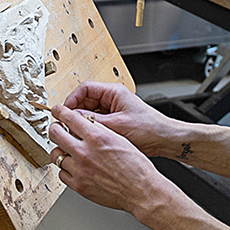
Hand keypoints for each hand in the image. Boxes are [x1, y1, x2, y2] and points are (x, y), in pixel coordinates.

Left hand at [49, 104, 181, 216]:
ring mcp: (80, 170)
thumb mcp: (120, 139)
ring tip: (67, 151)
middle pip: (56, 134)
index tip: (57, 111)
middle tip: (57, 129)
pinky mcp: (79, 186)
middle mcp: (85, 152)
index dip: (60, 112)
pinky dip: (66, 169)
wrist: (141, 190)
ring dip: (60, 151)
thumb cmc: (136, 167)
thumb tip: (85, 124)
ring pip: (56, 155)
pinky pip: (62, 173)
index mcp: (97, 137)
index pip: (70, 118)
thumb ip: (99, 130)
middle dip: (55, 129)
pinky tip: (74, 167)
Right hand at [60, 82, 186, 159]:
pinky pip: (96, 122)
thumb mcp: (117, 126)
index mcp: (114, 92)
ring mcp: (113, 109)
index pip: (85, 88)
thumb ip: (92, 122)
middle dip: (75, 112)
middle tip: (67, 125)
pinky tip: (88, 138)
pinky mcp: (115, 121)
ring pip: (89, 112)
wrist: (164, 140)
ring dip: (83, 122)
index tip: (64, 112)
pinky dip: (91, 129)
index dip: (72, 99)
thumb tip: (72, 119)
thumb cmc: (149, 129)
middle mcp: (112, 98)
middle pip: (85, 100)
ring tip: (78, 133)